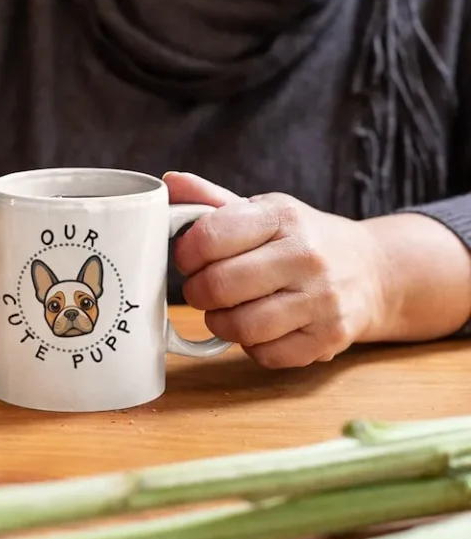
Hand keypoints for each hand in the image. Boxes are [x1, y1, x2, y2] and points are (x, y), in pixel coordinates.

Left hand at [165, 172, 385, 368]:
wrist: (371, 270)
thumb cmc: (302, 239)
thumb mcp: (264, 211)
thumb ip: (212, 201)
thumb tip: (168, 183)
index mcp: (283, 216)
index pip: (210, 237)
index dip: (186, 254)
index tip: (188, 259)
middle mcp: (306, 255)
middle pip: (220, 286)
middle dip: (198, 292)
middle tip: (202, 289)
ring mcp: (321, 300)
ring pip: (241, 327)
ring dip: (220, 322)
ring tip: (225, 310)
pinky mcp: (328, 338)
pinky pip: (266, 355)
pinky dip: (251, 346)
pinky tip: (258, 328)